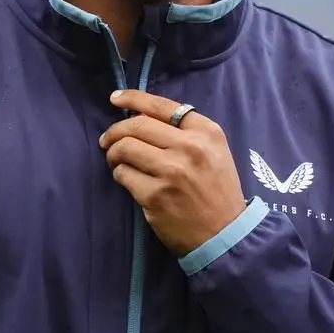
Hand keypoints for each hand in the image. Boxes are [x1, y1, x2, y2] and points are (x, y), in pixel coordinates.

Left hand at [99, 90, 247, 256]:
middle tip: (108, 140)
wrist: (225, 234)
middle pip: (137, 125)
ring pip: (125, 148)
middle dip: (115, 131)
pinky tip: (126, 179)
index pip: (161, 106)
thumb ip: (186, 131)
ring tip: (115, 160)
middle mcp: (190, 148)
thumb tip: (141, 115)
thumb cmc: (217, 190)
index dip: (133, 98)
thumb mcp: (214, 152)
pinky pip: (123, 175)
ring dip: (113, 153)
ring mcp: (171, 172)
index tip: (115, 98)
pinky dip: (119, 174)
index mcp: (206, 132)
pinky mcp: (155, 196)